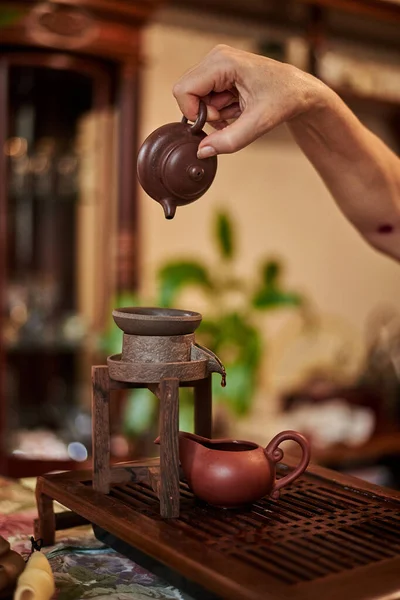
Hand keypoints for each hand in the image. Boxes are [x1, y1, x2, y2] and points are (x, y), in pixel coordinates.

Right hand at [173, 44, 328, 157]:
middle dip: (204, 113)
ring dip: (214, 113)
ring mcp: (217, 64)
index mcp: (222, 62)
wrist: (300, 92)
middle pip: (187, 93)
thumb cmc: (285, 99)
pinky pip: (205, 97)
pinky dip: (218, 109)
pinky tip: (237, 108)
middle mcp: (216, 58)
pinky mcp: (220, 72)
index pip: (183, 90)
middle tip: (229, 118)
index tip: (216, 121)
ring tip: (238, 112)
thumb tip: (202, 151)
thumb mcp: (258, 124)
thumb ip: (228, 140)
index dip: (193, 112)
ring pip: (196, 97)